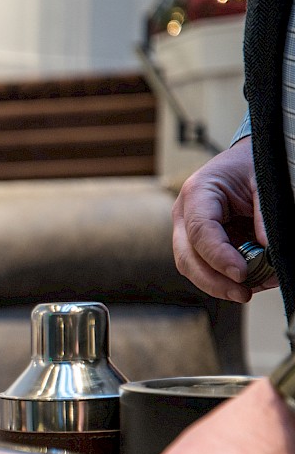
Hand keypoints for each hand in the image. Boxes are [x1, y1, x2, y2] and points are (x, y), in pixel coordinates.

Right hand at [172, 138, 272, 302]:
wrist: (245, 159)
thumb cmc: (251, 165)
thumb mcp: (264, 183)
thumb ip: (265, 216)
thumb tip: (268, 251)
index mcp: (197, 193)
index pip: (200, 233)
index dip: (219, 257)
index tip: (242, 274)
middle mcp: (185, 214)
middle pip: (187, 258)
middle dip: (213, 281)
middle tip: (242, 294)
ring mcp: (187, 230)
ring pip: (192, 267)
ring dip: (218, 284)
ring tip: (249, 289)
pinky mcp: (198, 242)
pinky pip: (204, 266)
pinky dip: (224, 278)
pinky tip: (247, 281)